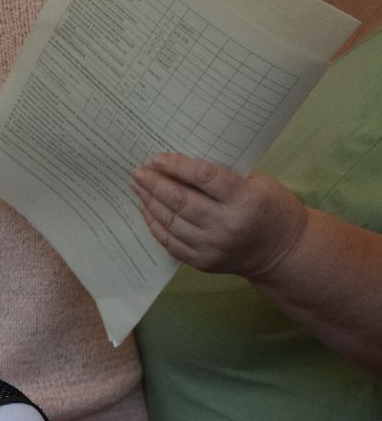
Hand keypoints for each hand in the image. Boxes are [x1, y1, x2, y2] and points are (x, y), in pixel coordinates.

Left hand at [132, 153, 308, 278]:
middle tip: (138, 172)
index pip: (204, 177)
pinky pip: (170, 242)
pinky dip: (155, 224)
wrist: (283, 252)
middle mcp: (228, 225)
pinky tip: (147, 210)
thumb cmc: (272, 208)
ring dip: (150, 203)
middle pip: (181, 201)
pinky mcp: (203, 261)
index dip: (178, 166)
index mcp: (245, 199)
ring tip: (139, 188)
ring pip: (171, 221)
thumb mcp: (258, 183)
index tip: (157, 158)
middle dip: (155, 184)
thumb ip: (225, 174)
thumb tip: (183, 162)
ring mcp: (213, 246)